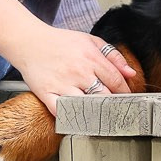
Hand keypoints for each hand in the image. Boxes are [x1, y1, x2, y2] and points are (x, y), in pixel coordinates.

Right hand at [10, 26, 139, 113]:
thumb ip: (113, 56)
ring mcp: (62, 84)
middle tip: (118, 112)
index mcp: (91, 58)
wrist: (30, 42)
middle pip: (104, 96)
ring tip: (101, 117)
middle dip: (114, 106)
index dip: (124, 93)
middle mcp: (79, 72)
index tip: (127, 99)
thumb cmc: (60, 42)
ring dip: (96, 113)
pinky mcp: (47, 93)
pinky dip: (71, 117)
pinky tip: (78, 119)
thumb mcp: (90, 41)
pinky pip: (62, 112)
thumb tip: (130, 73)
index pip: (116, 81)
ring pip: (86, 106)